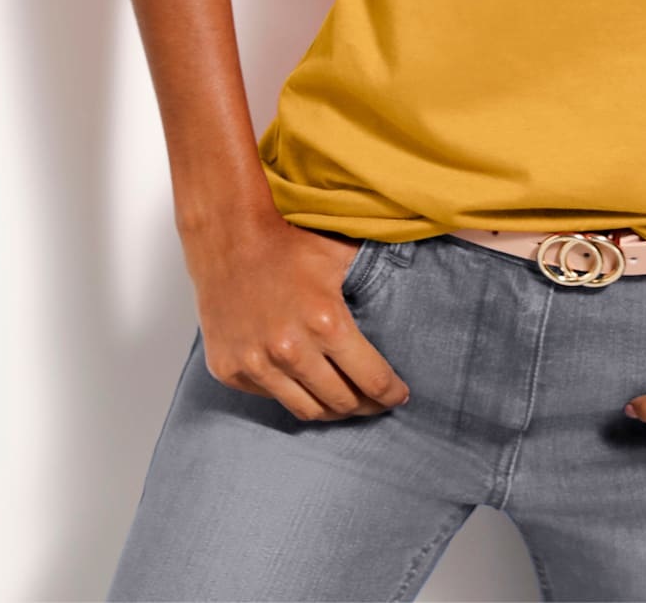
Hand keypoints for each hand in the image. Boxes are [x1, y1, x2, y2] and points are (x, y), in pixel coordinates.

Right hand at [180, 212, 411, 420]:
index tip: (399, 396)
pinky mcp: (230, 369)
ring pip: (306, 410)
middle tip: (376, 401)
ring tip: (345, 400)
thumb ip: (375, 274)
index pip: (372, 378)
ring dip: (331, 409)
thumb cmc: (288, 241)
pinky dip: (291, 393)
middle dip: (366, 405)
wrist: (228, 236)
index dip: (391, 393)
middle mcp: (290, 350)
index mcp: (325, 322)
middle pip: (342, 402)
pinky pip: (271, 397)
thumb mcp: (340, 253)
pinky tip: (303, 381)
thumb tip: (417, 283)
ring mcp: (256, 364)